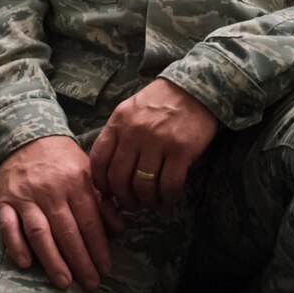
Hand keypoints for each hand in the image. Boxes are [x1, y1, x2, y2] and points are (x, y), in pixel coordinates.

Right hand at [0, 135, 123, 290]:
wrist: (27, 136)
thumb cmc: (62, 159)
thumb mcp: (89, 171)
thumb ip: (103, 200)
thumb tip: (120, 228)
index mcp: (76, 182)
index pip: (89, 221)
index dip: (98, 248)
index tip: (106, 270)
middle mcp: (51, 191)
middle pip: (67, 231)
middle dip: (80, 260)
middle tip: (90, 284)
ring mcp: (26, 196)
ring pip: (39, 232)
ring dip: (52, 259)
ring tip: (63, 281)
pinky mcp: (5, 200)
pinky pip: (8, 225)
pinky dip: (15, 245)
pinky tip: (25, 263)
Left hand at [89, 78, 218, 213]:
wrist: (195, 88)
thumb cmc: (160, 102)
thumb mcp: (130, 110)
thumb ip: (117, 135)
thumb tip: (108, 172)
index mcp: (118, 123)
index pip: (99, 161)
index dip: (101, 184)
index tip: (109, 193)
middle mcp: (134, 133)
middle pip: (119, 179)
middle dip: (124, 199)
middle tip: (132, 204)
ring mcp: (158, 142)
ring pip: (143, 186)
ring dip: (147, 201)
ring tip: (152, 203)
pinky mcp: (181, 150)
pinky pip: (169, 184)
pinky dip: (168, 197)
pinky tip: (169, 198)